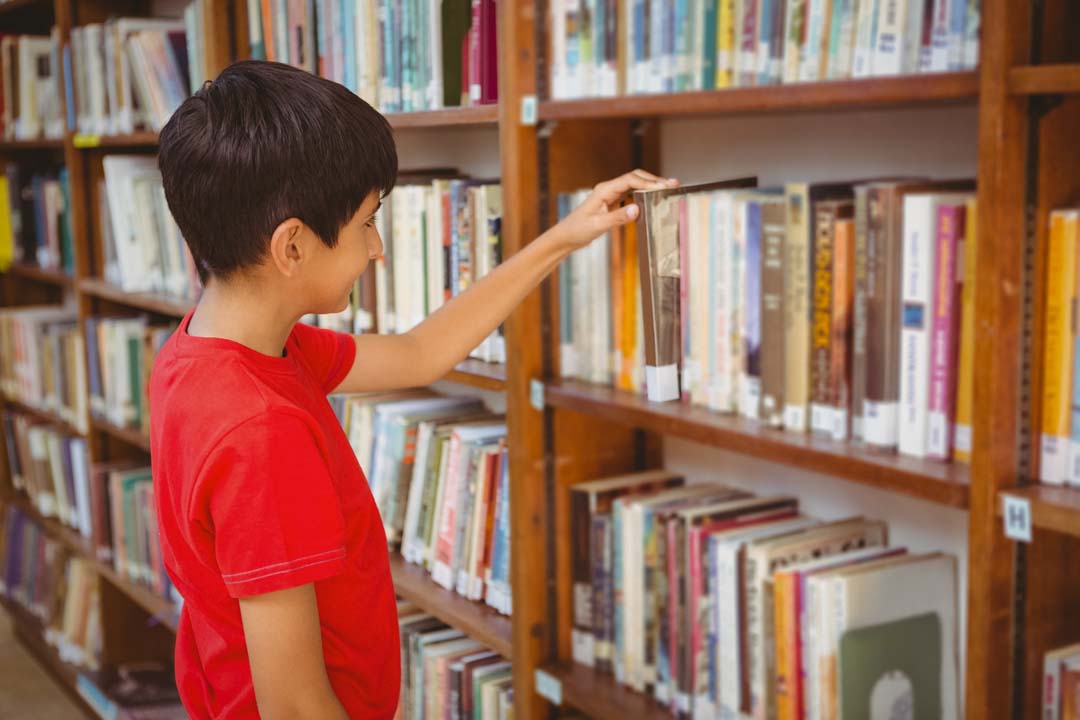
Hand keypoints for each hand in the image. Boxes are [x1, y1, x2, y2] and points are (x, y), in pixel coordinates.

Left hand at [543, 169, 678, 250]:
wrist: (566, 236)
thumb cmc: (578, 230)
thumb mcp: (598, 225)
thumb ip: (617, 217)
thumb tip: (637, 209)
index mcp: (604, 190)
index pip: (631, 180)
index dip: (650, 182)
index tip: (665, 186)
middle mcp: (608, 189)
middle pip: (635, 178)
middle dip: (654, 180)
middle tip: (673, 185)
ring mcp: (610, 195)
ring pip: (634, 185)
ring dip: (650, 186)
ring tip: (667, 189)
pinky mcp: (612, 202)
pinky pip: (631, 194)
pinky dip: (643, 194)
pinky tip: (652, 199)